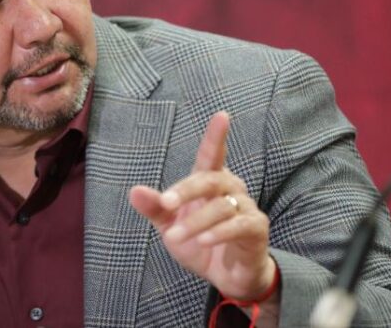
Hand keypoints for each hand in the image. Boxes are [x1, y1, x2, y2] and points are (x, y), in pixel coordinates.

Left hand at [129, 111, 275, 300]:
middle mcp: (231, 188)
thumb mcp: (171, 226)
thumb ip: (156, 208)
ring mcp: (246, 207)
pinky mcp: (256, 228)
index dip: (216, 136)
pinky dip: (219, 232)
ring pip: (221, 206)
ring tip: (176, 236)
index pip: (211, 155)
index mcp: (209, 182)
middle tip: (167, 204)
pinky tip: (203, 240)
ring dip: (195, 222)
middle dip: (186, 190)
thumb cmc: (199, 242)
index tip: (221, 115)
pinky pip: (239, 225)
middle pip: (210, 179)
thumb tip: (134, 191)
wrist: (227, 276)